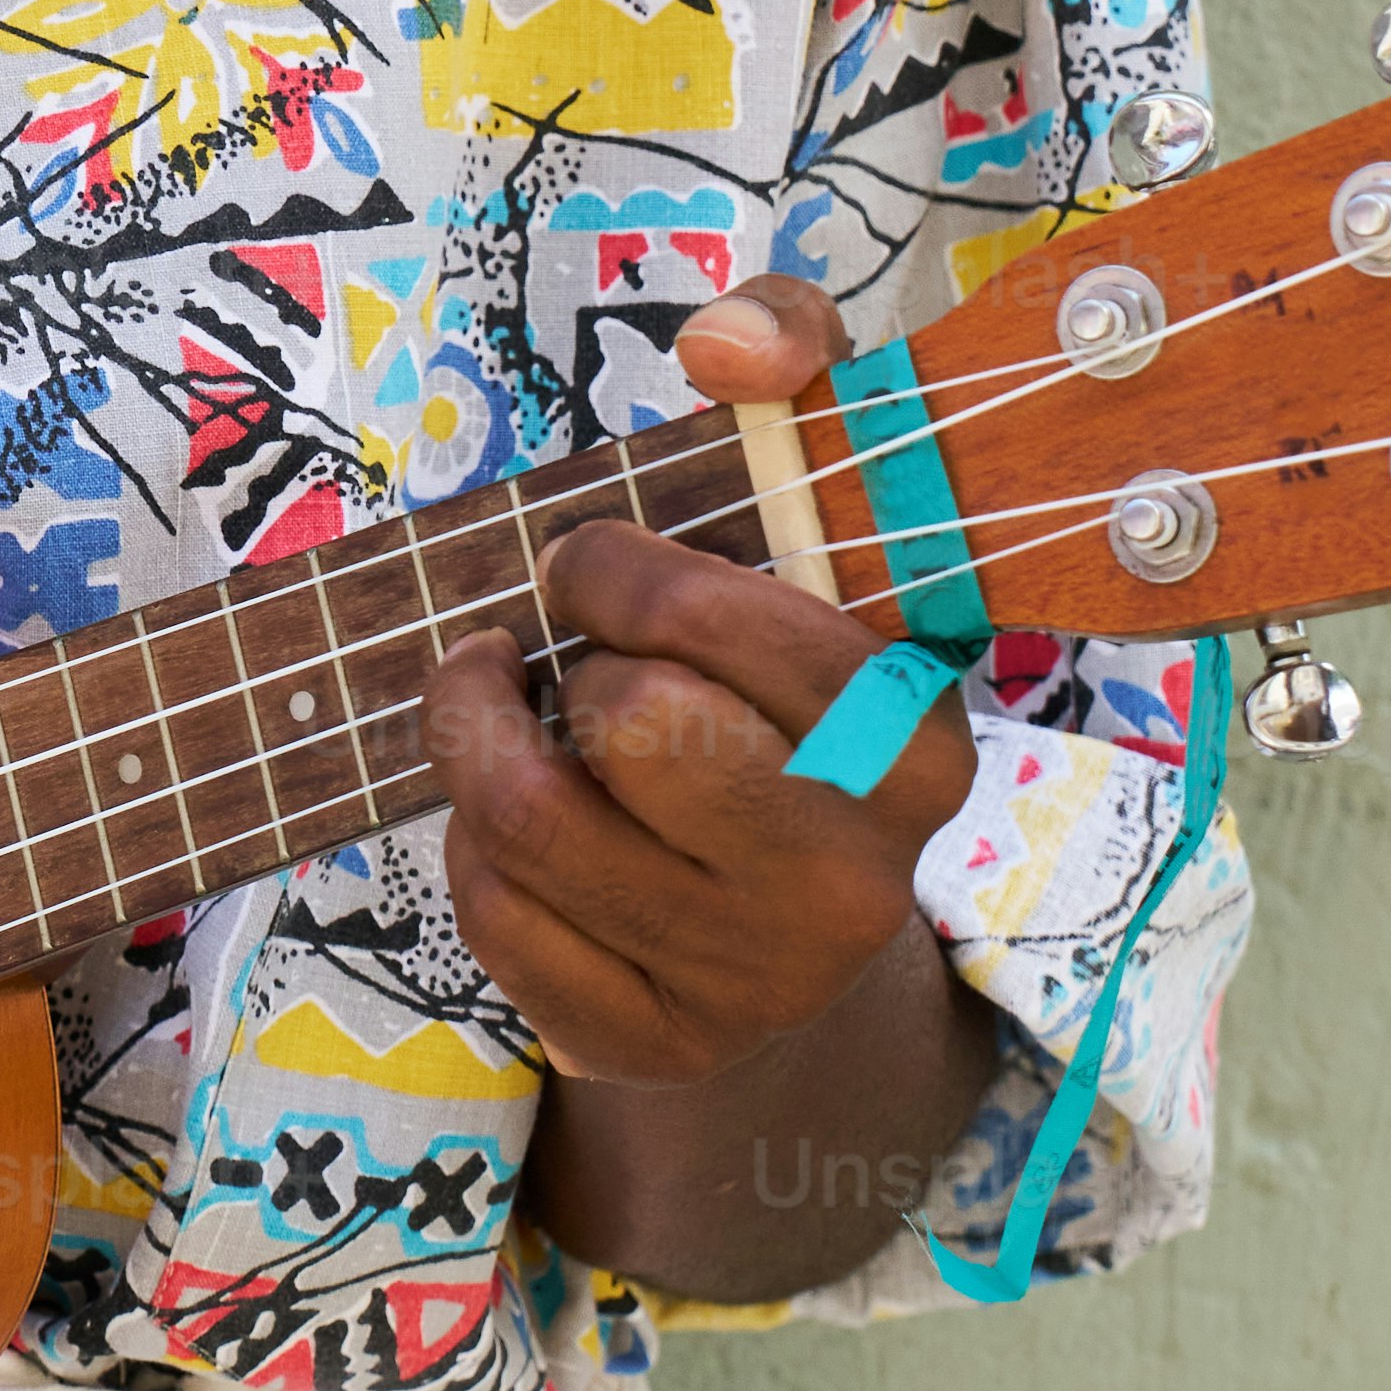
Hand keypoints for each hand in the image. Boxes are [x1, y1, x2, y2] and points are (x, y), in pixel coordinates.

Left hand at [423, 275, 979, 1085]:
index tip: (591, 566)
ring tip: (513, 715)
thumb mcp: (811, 488)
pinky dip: (475, 851)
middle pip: (630, 726)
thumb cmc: (777, 665)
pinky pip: (498, 923)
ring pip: (535, 825)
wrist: (788, 898)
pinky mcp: (655, 1044)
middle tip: (566, 653)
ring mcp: (756, 980)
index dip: (619, 573)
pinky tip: (524, 825)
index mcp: (916, 743)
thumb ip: (792, 355)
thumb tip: (726, 346)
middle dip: (566, 664)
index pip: (723, 627)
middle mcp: (856, 881)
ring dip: (487, 744)